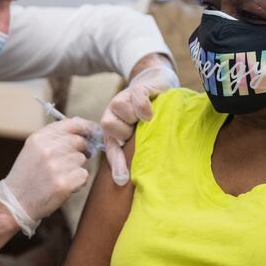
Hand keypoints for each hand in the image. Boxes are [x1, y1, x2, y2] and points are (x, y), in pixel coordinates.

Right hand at [0, 118, 98, 234]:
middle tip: (70, 161)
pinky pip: (84, 175)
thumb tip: (83, 126)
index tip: (93, 131)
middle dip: (81, 150)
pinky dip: (78, 181)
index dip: (86, 127)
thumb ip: (55, 136)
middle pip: (80, 142)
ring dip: (76, 168)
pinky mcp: (64, 183)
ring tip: (60, 175)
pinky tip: (64, 185)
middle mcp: (48, 149)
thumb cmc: (28, 174)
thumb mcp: (34, 148)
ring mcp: (56, 166)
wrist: (16, 201)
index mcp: (40, 137)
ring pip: (82, 159)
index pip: (72, 123)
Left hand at [101, 63, 178, 184]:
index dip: (116, 164)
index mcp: (113, 131)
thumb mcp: (140, 135)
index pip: (111, 150)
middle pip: (109, 126)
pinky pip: (136, 98)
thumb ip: (135, 152)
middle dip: (126, 131)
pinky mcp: (136, 89)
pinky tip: (151, 111)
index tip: (122, 180)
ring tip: (147, 118)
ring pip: (120, 109)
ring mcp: (122, 100)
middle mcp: (113, 115)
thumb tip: (132, 179)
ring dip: (135, 116)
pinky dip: (144, 106)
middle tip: (138, 130)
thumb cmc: (148, 115)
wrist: (157, 84)